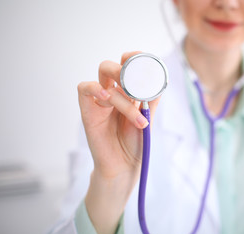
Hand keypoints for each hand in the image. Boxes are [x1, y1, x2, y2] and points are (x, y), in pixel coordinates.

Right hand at [77, 51, 160, 233]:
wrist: (125, 166)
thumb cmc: (136, 143)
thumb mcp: (147, 117)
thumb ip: (151, 99)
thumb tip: (159, 79)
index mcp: (128, 93)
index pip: (126, 66)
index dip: (133, 57)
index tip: (144, 58)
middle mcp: (113, 94)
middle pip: (111, 67)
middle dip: (124, 68)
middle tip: (137, 84)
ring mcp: (99, 101)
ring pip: (103, 79)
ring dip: (122, 95)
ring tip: (138, 118)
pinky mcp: (88, 111)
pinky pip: (85, 89)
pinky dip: (96, 89)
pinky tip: (107, 99)